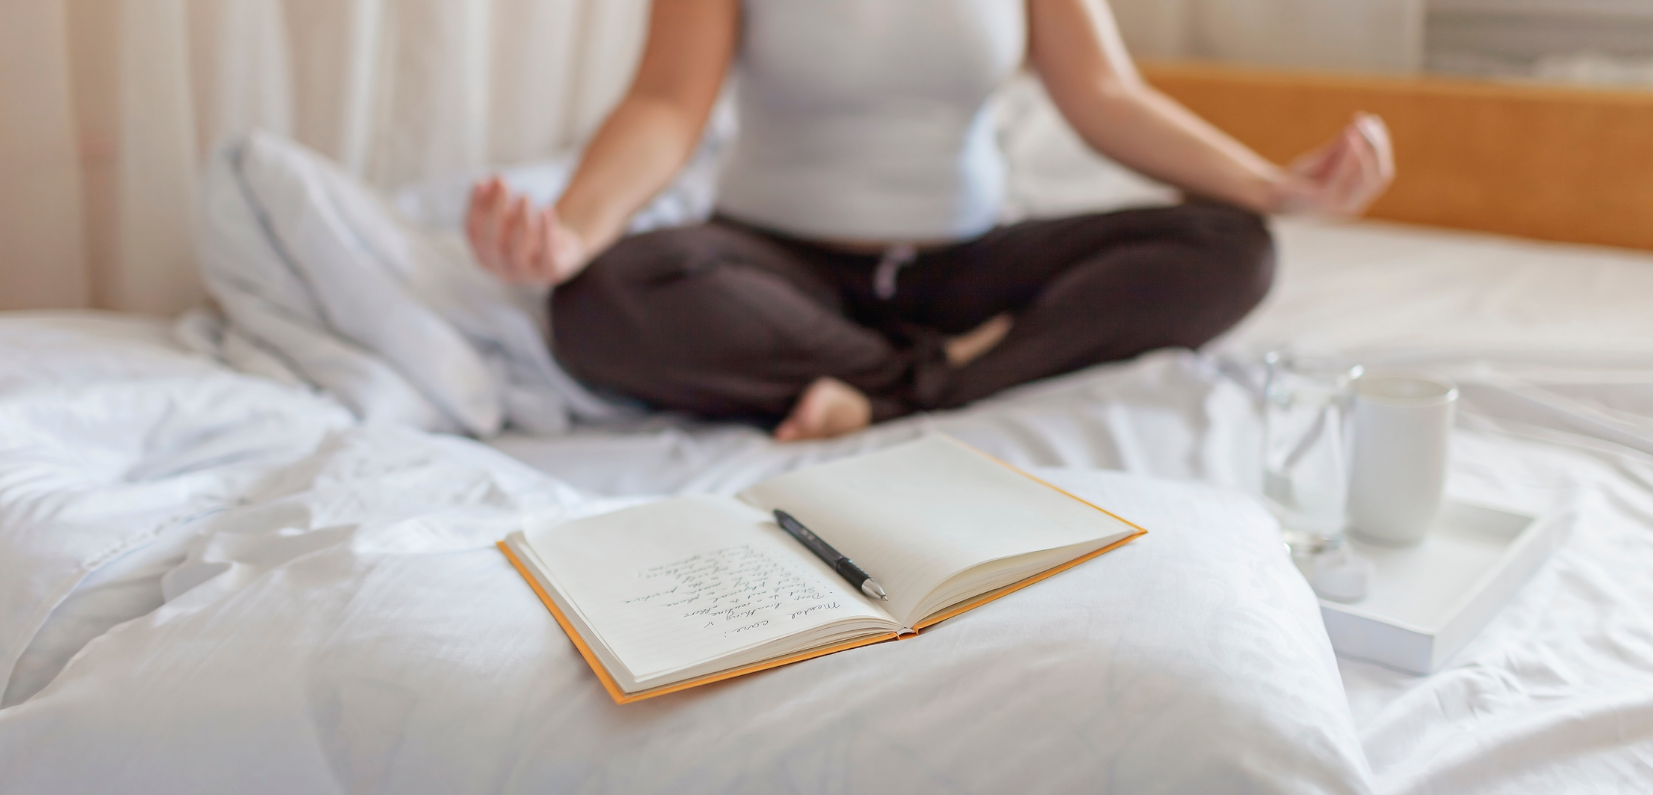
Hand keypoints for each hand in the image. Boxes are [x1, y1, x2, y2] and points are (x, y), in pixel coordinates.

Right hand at [465, 177, 589, 285]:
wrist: (563, 251)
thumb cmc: (527, 231)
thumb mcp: (508, 216)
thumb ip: (495, 201)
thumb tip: (487, 181)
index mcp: (484, 256)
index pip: (473, 231)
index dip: (475, 206)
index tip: (481, 181)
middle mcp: (501, 269)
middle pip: (491, 242)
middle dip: (495, 210)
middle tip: (502, 183)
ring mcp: (526, 274)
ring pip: (518, 248)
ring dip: (520, 220)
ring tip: (525, 196)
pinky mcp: (550, 271)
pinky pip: (547, 253)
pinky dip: (546, 231)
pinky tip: (546, 210)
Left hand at [1269, 113, 1394, 217]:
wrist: (1270, 195)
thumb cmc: (1299, 179)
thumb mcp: (1325, 158)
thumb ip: (1343, 144)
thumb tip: (1361, 119)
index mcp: (1357, 197)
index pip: (1382, 173)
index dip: (1381, 147)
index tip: (1373, 121)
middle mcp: (1353, 205)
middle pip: (1379, 175)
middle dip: (1377, 146)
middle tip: (1368, 121)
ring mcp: (1338, 206)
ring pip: (1364, 177)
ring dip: (1365, 148)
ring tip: (1358, 125)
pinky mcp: (1322, 200)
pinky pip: (1343, 177)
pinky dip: (1350, 155)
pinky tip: (1350, 136)